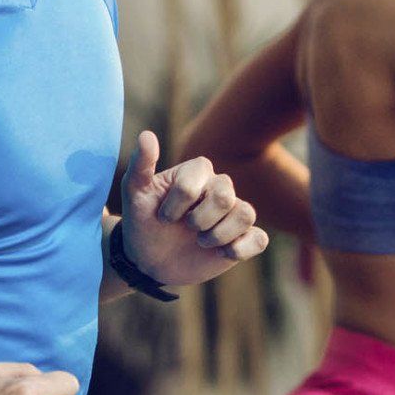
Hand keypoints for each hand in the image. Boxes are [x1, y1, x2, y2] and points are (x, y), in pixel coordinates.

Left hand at [118, 131, 269, 287]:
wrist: (150, 260)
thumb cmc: (143, 221)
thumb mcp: (134, 194)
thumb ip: (141, 165)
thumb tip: (147, 135)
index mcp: (198, 172)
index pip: (197, 180)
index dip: (177, 205)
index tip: (163, 218)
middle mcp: (220, 188)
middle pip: (225, 197)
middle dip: (200, 220)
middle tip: (186, 229)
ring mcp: (233, 213)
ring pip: (246, 214)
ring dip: (218, 236)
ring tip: (201, 243)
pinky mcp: (244, 238)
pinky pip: (259, 239)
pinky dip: (241, 248)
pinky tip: (222, 254)